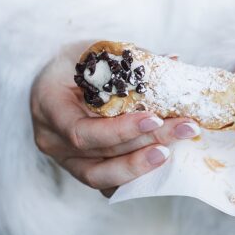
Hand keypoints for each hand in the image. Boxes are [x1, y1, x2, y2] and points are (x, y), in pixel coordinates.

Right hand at [31, 42, 200, 197]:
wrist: (58, 75)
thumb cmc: (77, 59)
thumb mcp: (95, 51)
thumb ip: (130, 60)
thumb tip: (173, 62)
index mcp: (48, 105)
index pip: (81, 131)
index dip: (120, 130)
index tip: (155, 119)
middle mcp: (51, 139)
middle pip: (101, 152)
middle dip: (147, 141)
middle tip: (185, 129)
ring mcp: (64, 158)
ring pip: (102, 176)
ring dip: (143, 165)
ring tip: (175, 149)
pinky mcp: (81, 168)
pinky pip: (107, 182)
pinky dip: (135, 177)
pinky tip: (164, 163)